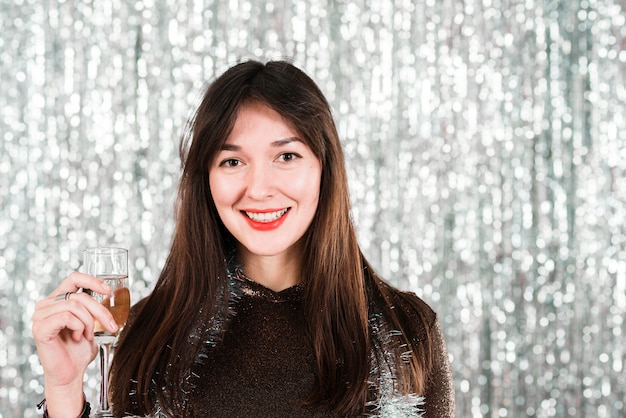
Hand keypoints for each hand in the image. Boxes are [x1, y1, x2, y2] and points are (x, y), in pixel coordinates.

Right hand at [32, 272, 118, 394]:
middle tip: (110, 326)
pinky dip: (78, 327)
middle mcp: (46, 305)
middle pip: (80, 295)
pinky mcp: (40, 328)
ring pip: (75, 305)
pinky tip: (77, 338)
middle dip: (100, 311)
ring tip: (87, 335)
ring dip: (89, 322)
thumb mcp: (91, 323)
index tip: (108, 290)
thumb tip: (111, 294)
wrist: (71, 374)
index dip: (92, 280)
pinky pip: (66, 317)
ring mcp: (40, 316)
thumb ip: (94, 307)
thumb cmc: (79, 350)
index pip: (74, 278)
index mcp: (58, 300)